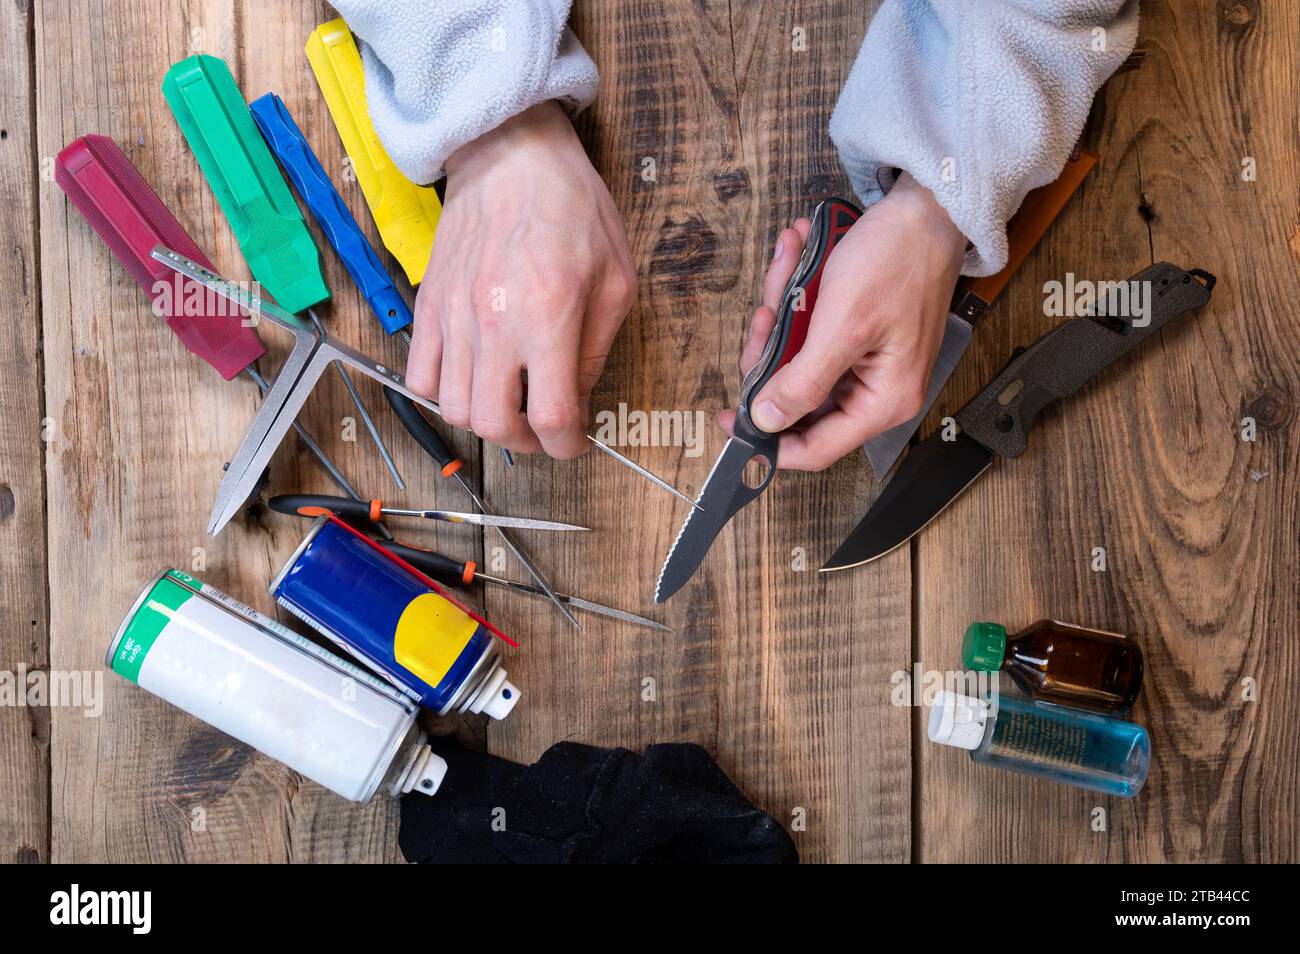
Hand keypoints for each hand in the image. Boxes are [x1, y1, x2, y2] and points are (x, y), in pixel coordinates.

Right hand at [406, 100, 636, 457]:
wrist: (512, 155)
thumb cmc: (572, 208)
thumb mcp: (616, 280)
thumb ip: (597, 349)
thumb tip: (579, 400)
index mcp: (549, 316)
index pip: (551, 417)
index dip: (567, 445)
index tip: (573, 441)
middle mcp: (495, 323)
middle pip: (494, 425)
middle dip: (525, 441)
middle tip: (542, 427)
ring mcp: (454, 317)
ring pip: (454, 409)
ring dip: (485, 419)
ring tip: (509, 401)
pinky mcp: (429, 307)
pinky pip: (420, 377)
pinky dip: (444, 393)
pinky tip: (473, 377)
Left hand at [718, 174, 966, 470]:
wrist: (925, 209)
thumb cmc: (899, 261)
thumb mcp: (842, 326)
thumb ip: (803, 382)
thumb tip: (767, 421)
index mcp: (882, 402)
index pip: (815, 449)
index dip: (767, 439)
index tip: (729, 416)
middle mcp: (874, 390)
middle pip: (798, 398)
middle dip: (772, 355)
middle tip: (767, 315)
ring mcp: (863, 362)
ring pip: (797, 360)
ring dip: (783, 315)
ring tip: (789, 268)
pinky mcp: (854, 336)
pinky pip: (809, 331)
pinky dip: (797, 297)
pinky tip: (797, 256)